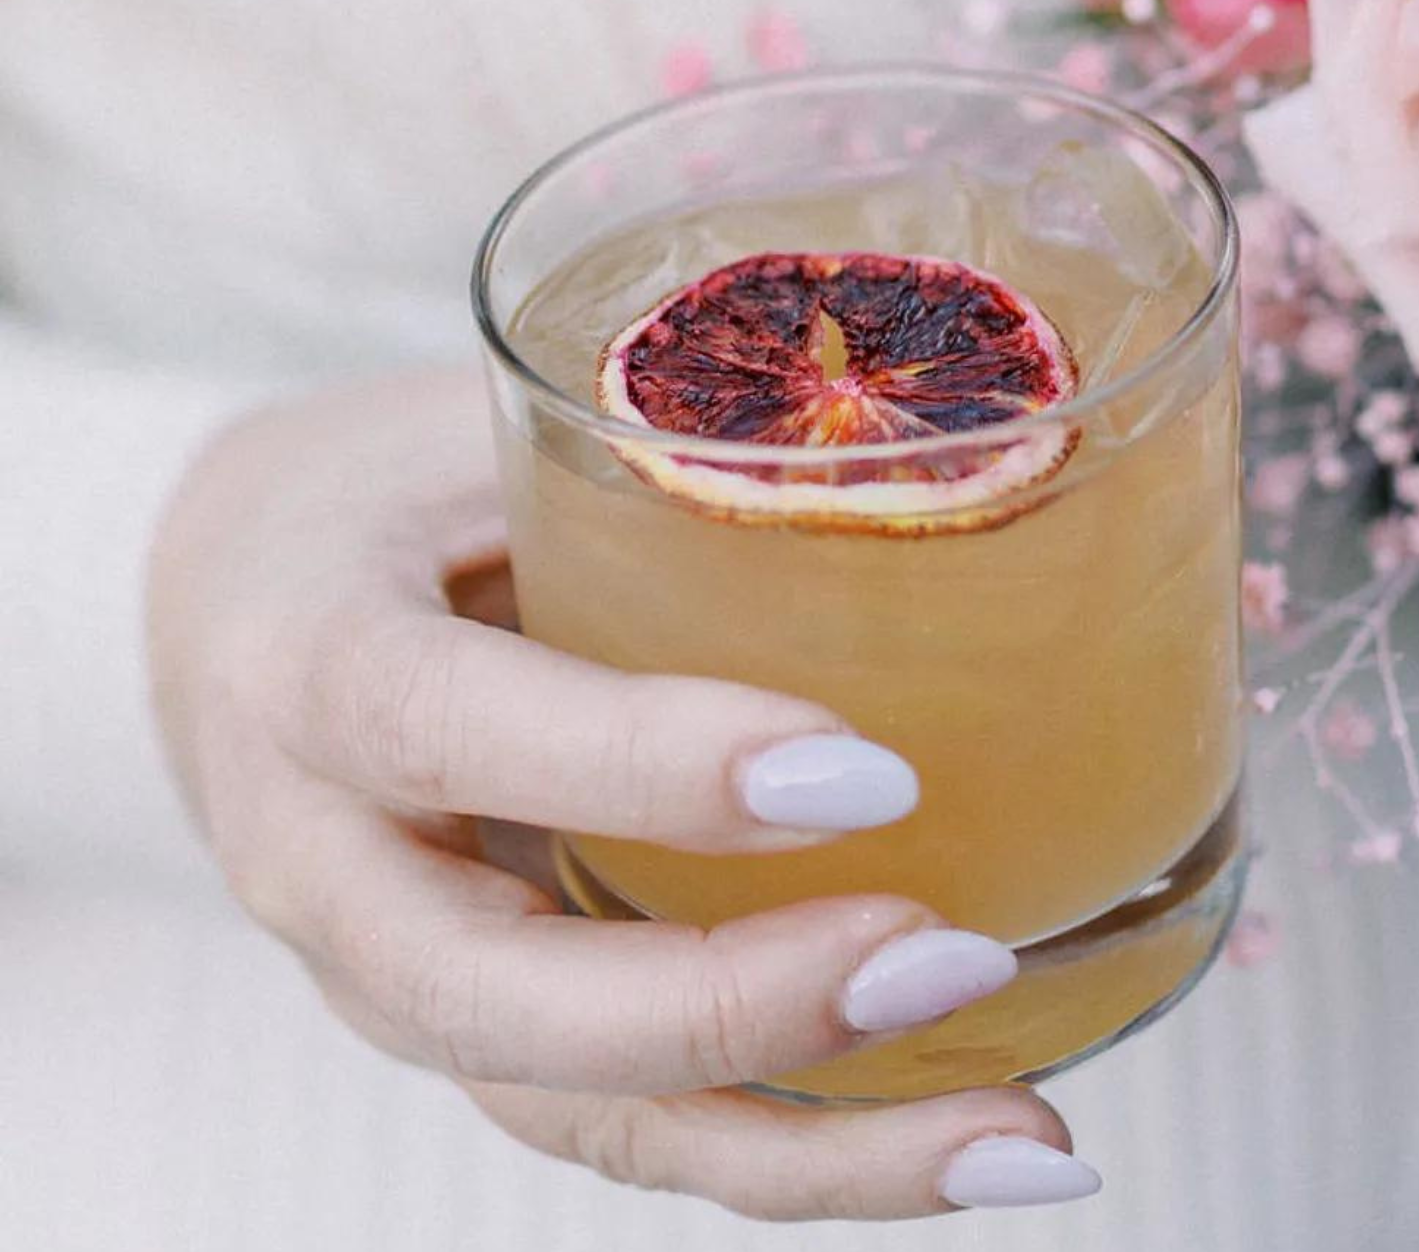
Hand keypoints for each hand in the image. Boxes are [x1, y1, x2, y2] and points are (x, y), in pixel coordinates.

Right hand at [146, 368, 1097, 1219]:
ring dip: (811, 1147)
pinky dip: (802, 1149)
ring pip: (582, 1112)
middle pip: (499, 1001)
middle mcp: (324, 862)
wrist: (245, 609)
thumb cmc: (390, 493)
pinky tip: (964, 1136)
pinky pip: (635, 1122)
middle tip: (951, 961)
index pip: (448, 727)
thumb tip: (932, 424)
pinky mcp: (490, 1030)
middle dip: (739, 1009)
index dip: (644, 764)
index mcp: (306, 661)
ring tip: (1021, 1135)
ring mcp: (399, 977)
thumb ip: (638, 435)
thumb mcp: (467, 422)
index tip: (866, 774)